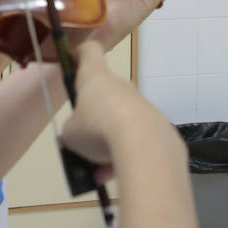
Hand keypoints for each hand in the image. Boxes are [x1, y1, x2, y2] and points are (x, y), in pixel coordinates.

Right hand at [58, 41, 146, 176]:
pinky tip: (111, 175)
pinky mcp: (157, 126)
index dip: (80, 54)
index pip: (89, 52)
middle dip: (92, 118)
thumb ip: (72, 131)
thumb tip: (78, 137)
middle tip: (81, 140)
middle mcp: (121, 86)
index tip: (73, 61)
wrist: (143, 144)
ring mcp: (141, 105)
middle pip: (104, 94)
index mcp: (96, 78)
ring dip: (107, 143)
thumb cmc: (97, 128)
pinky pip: (134, 139)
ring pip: (118, 122)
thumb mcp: (70, 133)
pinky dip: (123, 155)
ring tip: (95, 170)